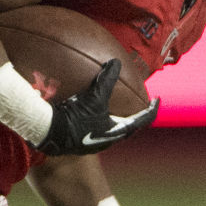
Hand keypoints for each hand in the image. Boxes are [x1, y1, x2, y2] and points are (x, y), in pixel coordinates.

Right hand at [37, 60, 158, 155]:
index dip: (151, 109)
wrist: (49, 134)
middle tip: (136, 104)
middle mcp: (107, 140)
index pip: (142, 121)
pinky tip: (89, 111)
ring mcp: (93, 143)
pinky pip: (94, 129)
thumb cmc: (75, 118)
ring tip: (113, 107)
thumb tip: (116, 62)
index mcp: (116, 132)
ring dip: (114, 119)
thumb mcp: (93, 97)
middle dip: (132, 115)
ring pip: (110, 130)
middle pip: (127, 128)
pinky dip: (98, 119)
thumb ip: (106, 80)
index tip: (156, 100)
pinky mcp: (79, 142)